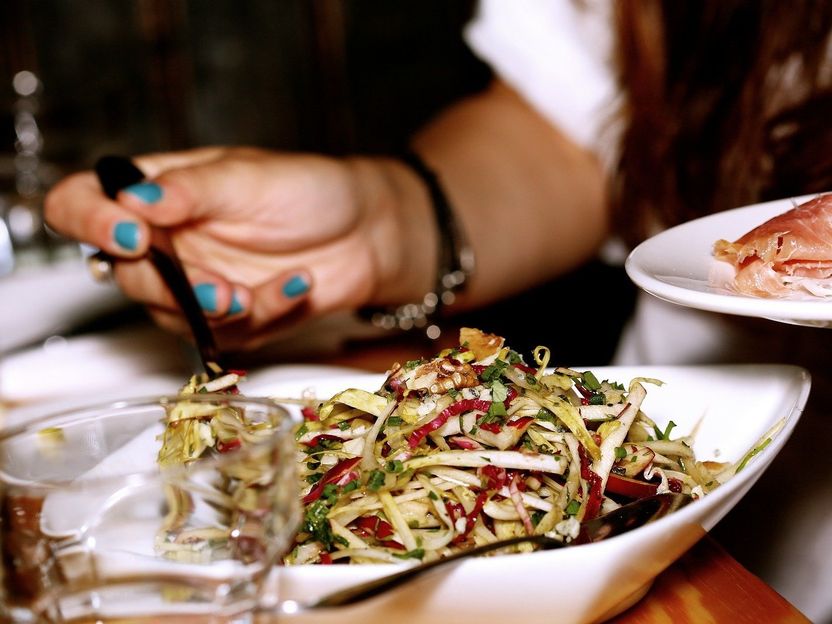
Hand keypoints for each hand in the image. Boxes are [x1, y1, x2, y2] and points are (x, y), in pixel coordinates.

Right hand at [44, 146, 435, 349]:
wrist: (367, 232)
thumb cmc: (309, 190)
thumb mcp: (249, 178)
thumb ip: (190, 190)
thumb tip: (130, 198)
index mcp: (156, 192)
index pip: (81, 203)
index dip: (88, 221)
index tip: (128, 235)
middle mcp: (165, 241)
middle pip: (122, 274)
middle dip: (165, 285)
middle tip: (214, 285)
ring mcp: (193, 283)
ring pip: (168, 315)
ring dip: (211, 309)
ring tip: (253, 292)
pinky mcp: (229, 320)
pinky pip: (225, 334)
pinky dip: (263, 312)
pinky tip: (297, 283)